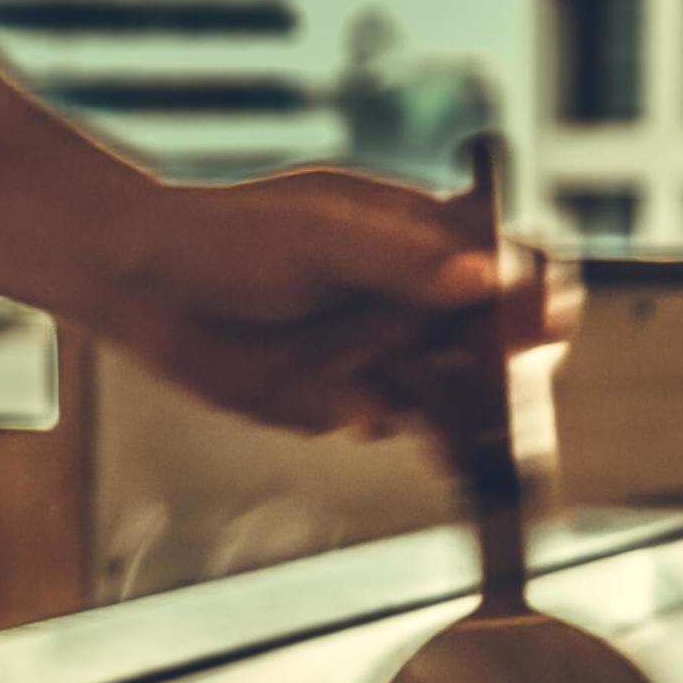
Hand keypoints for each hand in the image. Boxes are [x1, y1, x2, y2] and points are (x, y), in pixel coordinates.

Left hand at [73, 167, 574, 435]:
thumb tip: (483, 277)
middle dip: (510, 375)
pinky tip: (366, 419)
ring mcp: (384, 354)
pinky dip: (393, 428)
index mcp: (423, 241)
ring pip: (455, 396)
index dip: (538, 293)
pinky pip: (393, 425)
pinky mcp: (345, 402)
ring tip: (460, 446)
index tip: (539, 324)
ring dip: (466, 422)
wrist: (143, 286)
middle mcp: (415, 300)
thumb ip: (398, 260)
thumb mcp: (317, 238)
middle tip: (505, 402)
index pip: (513, 264)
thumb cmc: (230, 236)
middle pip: (497, 343)